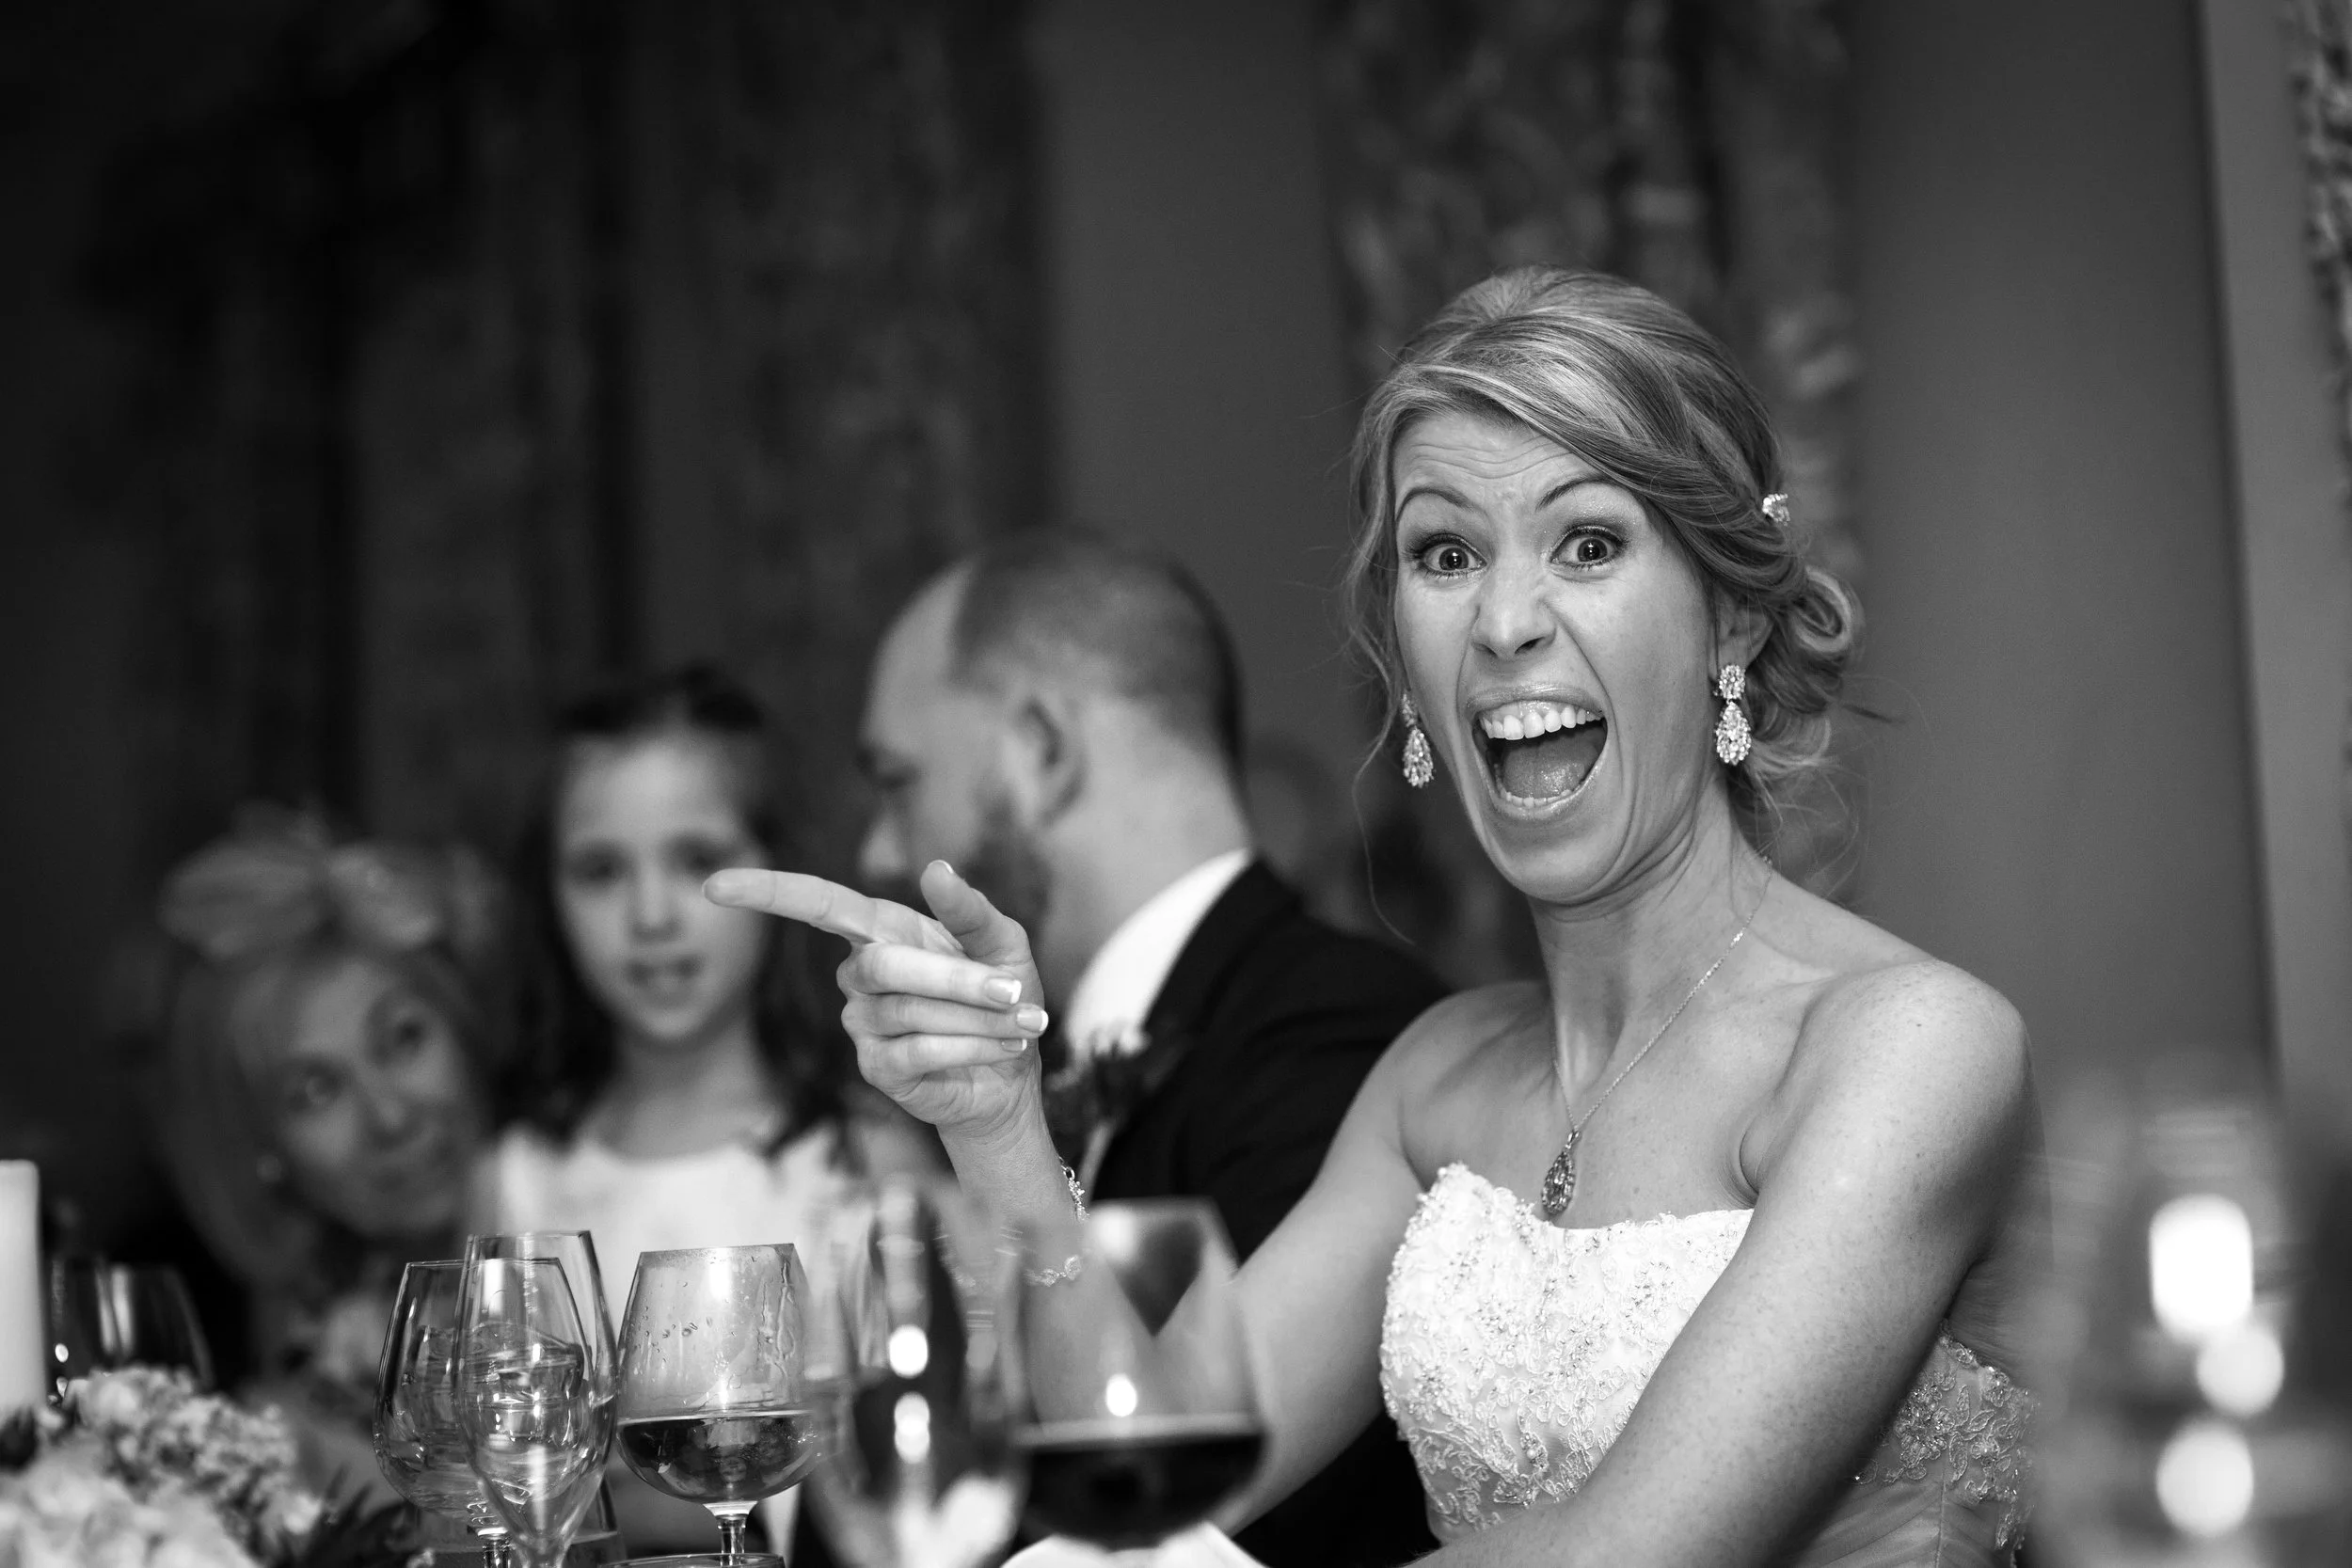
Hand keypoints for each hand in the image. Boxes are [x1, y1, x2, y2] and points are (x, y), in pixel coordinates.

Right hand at [704, 860, 1047, 1141]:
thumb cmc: (1003, 995)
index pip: (815, 903)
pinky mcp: (876, 1068)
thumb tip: (934, 868)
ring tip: (1016, 1022)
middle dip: (957, 980)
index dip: (766, 892)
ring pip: (905, 1012)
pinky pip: (915, 1051)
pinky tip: (997, 1050)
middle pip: (882, 964)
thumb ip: (970, 910)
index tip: (713, 886)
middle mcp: (860, 973)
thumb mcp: (1002, 944)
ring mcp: (861, 1023)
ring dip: (975, 1019)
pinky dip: (967, 1048)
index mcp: (884, 930)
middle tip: (1012, 991)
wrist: (1012, 1072)